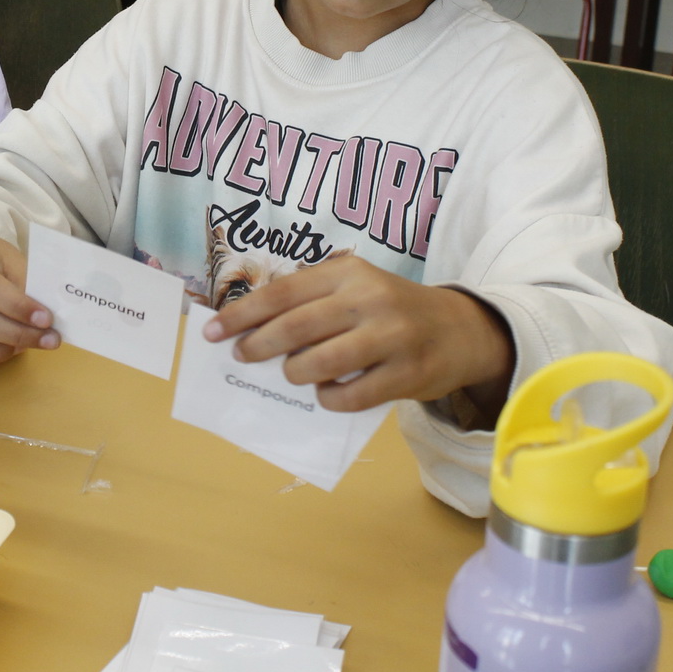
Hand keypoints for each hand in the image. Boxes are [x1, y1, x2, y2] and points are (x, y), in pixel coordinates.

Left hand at [203, 254, 514, 415]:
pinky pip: (350, 395)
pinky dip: (328, 398)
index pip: (282, 292)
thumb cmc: (391, 310)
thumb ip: (310, 301)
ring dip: (294, 373)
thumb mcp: (355, 288)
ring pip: (319, 363)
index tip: (211, 331)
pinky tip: (326, 393)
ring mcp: (391, 337)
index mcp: (348, 273)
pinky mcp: (408, 374)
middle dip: (258, 345)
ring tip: (292, 374)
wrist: (461, 330)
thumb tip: (249, 329)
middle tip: (241, 356)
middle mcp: (369, 299)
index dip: (241, 313)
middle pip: (295, 327)